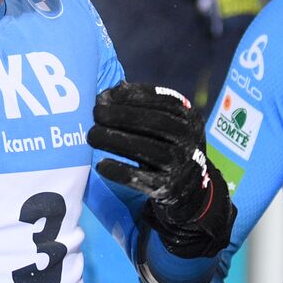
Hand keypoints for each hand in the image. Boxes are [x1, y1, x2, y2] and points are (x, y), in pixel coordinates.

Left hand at [89, 82, 234, 256]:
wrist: (190, 189)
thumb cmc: (170, 147)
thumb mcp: (170, 124)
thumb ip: (146, 108)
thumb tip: (109, 94)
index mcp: (190, 117)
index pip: (164, 100)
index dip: (134, 95)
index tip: (107, 95)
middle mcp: (189, 139)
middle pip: (155, 123)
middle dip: (122, 116)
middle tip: (96, 113)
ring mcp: (180, 165)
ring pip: (147, 149)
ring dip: (116, 140)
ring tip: (92, 135)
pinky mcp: (167, 187)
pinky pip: (140, 178)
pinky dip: (119, 171)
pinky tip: (101, 165)